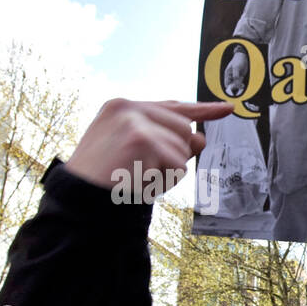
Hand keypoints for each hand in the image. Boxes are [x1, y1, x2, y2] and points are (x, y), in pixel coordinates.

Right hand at [65, 99, 230, 191]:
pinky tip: (139, 181)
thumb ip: (169, 142)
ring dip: (168, 171)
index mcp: (122, 107)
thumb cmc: (106, 178)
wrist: (79, 198)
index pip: (173, 107)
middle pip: (186, 130)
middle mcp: (128, 107)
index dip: (204, 109)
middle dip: (175, 156)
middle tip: (143, 171)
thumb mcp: (138, 155)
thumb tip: (201, 138)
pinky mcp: (141, 138)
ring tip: (137, 176)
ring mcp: (134, 120)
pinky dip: (165, 180)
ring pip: (183, 149)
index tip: (227, 108)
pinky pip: (177, 165)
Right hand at [223, 50, 248, 97]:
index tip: (233, 88)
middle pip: (231, 85)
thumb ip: (236, 75)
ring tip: (242, 84)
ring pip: (236, 84)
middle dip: (235, 87)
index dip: (229, 87)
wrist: (243, 58)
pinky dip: (241, 84)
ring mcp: (235, 77)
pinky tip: (242, 83)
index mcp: (227, 74)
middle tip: (239, 86)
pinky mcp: (240, 77)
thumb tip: (235, 81)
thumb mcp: (236, 67)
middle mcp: (231, 76)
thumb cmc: (238, 61)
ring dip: (239, 86)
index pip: (226, 83)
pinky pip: (240, 82)